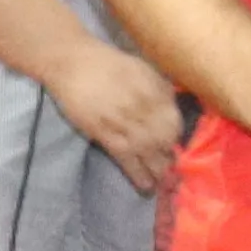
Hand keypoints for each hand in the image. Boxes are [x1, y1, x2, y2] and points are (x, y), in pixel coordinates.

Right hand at [54, 40, 183, 196]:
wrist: (74, 64)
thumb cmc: (110, 65)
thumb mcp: (144, 69)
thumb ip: (161, 89)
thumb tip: (174, 108)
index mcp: (154, 91)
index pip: (174, 122)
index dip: (176, 137)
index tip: (174, 145)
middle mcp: (143, 108)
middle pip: (164, 140)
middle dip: (170, 158)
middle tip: (174, 172)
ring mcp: (123, 123)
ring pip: (147, 152)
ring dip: (158, 172)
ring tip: (164, 185)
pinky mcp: (104, 134)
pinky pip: (125, 158)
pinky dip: (137, 173)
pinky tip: (145, 186)